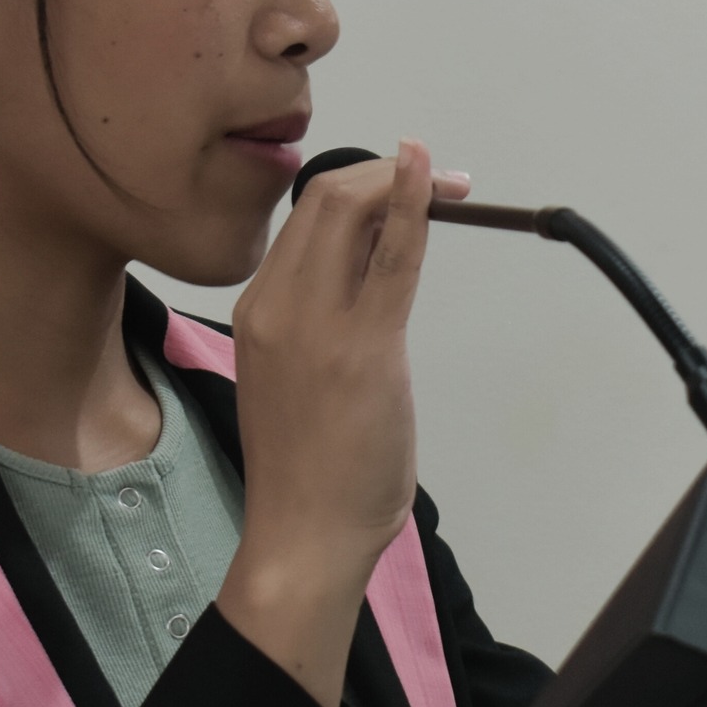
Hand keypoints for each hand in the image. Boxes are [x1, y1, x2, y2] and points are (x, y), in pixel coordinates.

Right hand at [216, 139, 470, 706]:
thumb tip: (373, 267)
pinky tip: (433, 182)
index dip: (358, 185)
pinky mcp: (364, 346)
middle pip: (325, 198)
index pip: (303, 217)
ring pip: (354, 213)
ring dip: (406, 183)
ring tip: (449, 185)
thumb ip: (322, 319)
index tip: (399, 188)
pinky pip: (393, 256)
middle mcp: (277, 303)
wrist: (303, 533)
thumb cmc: (306, 468)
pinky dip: (413, 205)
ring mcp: (317, 322)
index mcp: (257, 309)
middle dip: (383, 172)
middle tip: (432, 175)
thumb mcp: (295, 375)